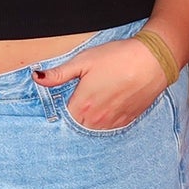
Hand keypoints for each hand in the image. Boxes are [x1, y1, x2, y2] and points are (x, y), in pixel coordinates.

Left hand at [36, 37, 169, 130]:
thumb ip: (59, 74)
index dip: (59, 113)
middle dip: (72, 120)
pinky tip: (106, 110)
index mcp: (82, 105)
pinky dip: (104, 123)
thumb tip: (36, 78)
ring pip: (93, 131)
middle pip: (76, 128)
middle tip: (75, 105)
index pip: (62, 120)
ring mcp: (112, 123)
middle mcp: (96, 119)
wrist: (152, 61)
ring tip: (91, 107)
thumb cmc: (117, 57)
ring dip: (88, 123)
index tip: (59, 105)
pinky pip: (109, 129)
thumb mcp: (83, 60)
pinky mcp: (126, 121)